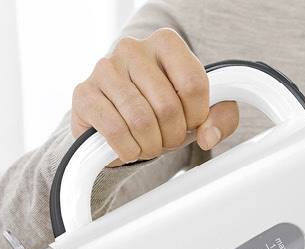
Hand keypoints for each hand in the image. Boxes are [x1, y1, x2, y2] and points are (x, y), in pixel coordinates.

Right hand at [71, 28, 239, 164]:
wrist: (117, 121)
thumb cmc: (162, 111)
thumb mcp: (201, 113)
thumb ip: (220, 119)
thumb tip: (208, 136)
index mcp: (166, 43)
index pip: (193, 84)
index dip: (197, 116)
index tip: (190, 123)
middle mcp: (133, 48)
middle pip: (167, 106)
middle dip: (173, 136)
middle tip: (167, 140)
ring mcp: (105, 68)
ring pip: (141, 120)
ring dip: (151, 145)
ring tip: (149, 145)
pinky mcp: (84, 93)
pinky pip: (116, 131)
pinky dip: (128, 150)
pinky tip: (129, 148)